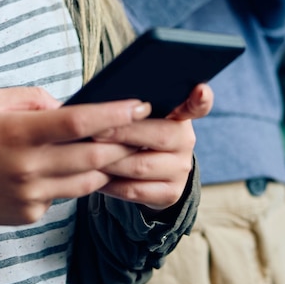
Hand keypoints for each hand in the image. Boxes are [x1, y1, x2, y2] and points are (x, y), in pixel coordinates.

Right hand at [0, 87, 152, 262]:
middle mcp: (26, 166)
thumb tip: (69, 105)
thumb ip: (33, 97)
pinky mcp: (28, 214)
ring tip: (113, 150)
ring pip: (87, 182)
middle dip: (122, 142)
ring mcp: (29, 195)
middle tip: (139, 130)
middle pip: (93, 156)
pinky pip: (64, 196)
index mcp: (17, 132)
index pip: (78, 122)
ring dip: (104, 166)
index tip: (140, 104)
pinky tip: (64, 171)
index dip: (114, 113)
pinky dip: (71, 182)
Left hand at [93, 84, 212, 209]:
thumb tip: (100, 101)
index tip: (199, 89)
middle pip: (158, 135)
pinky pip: (135, 190)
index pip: (197, 105)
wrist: (149, 174)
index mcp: (180, 115)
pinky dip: (110, 184)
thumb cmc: (133, 134)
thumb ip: (130, 107)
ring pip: (141, 166)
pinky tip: (92, 176)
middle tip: (93, 131)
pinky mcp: (170, 193)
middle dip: (121, 133)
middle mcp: (186, 141)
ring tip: (85, 154)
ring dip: (109, 160)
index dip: (199, 99)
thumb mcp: (136, 118)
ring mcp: (180, 169)